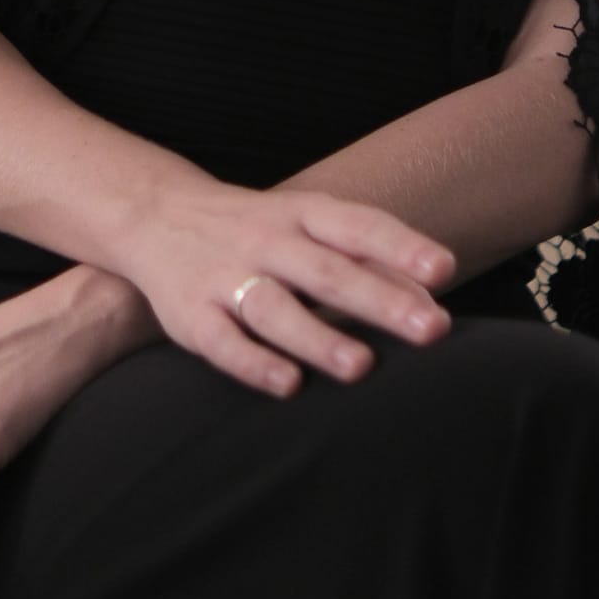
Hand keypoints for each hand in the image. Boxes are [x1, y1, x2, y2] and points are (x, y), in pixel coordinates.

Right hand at [120, 178, 455, 397]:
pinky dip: (254, 363)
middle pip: (326, 272)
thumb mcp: (311, 230)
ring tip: (362, 366)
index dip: (400, 246)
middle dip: (379, 300)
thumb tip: (431, 308)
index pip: (357, 226)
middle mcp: (266, 242)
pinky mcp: (192, 315)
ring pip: (275, 309)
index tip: (442, 270)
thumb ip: (369, 265)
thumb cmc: (259, 230)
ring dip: (318, 337)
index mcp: (302, 215)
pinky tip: (288, 384)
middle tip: (431, 330)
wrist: (156, 214)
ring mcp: (226, 277)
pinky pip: (223, 342)